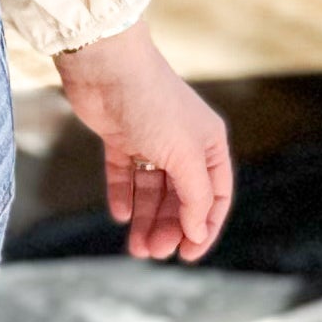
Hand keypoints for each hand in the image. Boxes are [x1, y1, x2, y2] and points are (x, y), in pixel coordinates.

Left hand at [54, 20, 233, 261]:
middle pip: (180, 197)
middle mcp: (182, 143)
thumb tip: (197, 231)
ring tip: (136, 248)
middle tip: (153, 252)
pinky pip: (124, 175)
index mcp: (209, 144)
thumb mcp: (185, 156)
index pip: (215, 197)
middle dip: (169, 227)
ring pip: (152, 190)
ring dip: (146, 219)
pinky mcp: (119, 137)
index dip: (204, 228)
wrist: (106, 66)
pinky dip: (123, 195)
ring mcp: (149, 140)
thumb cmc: (153, 104)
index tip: (187, 255)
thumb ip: (195, 196)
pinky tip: (120, 215)